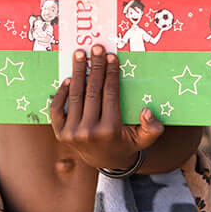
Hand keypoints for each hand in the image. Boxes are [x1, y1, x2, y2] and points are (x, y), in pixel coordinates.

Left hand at [49, 45, 164, 171]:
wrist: (104, 163)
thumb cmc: (126, 144)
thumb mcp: (144, 140)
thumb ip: (153, 128)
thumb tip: (147, 111)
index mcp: (110, 130)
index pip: (110, 94)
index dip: (111, 73)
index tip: (111, 56)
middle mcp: (89, 131)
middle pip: (92, 91)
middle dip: (95, 67)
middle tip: (96, 48)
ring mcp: (72, 133)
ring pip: (75, 96)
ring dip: (77, 72)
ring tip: (80, 55)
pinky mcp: (60, 133)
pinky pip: (57, 109)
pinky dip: (61, 93)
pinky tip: (68, 78)